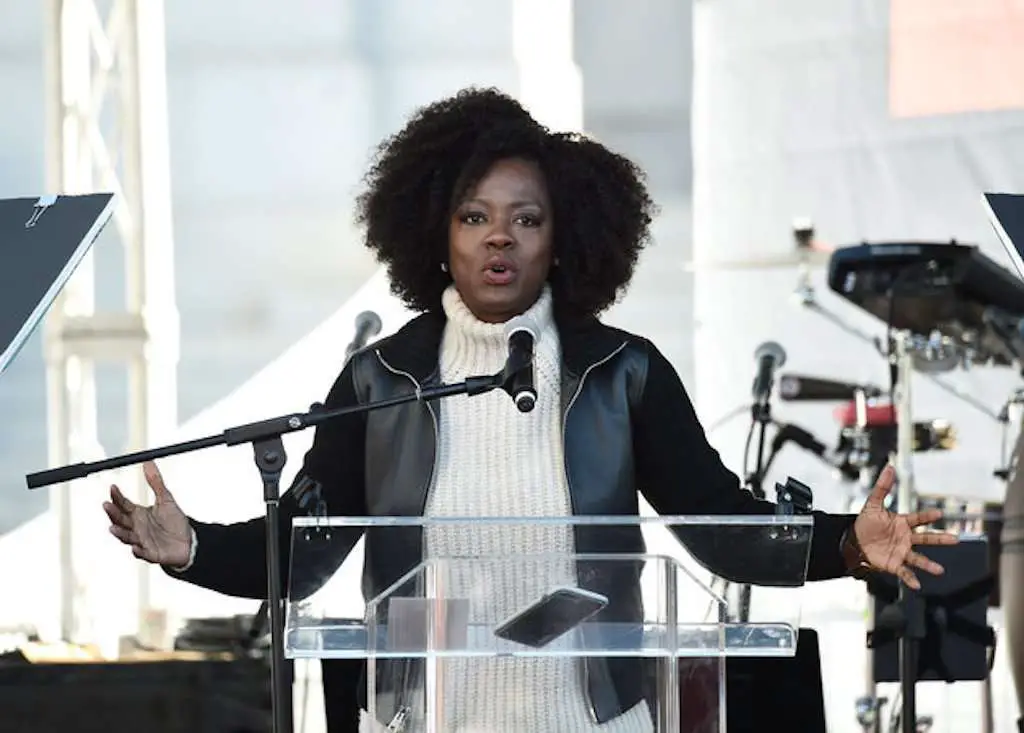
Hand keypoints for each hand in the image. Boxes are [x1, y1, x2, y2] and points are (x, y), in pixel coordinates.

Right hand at [103, 461, 191, 567]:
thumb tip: (148, 462)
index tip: (113, 487)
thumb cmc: (174, 521)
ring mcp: (142, 541)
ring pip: (126, 537)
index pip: (123, 504)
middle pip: (120, 520)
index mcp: (138, 514)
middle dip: (112, 513)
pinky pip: (142, 553)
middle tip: (106, 505)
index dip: (117, 496)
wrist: (188, 541)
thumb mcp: (166, 499)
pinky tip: (136, 547)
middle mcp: (136, 527)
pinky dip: (138, 551)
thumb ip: (155, 482)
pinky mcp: (150, 553)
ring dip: (119, 533)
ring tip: (113, 527)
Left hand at [852, 464, 957, 588]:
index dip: (927, 516)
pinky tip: (917, 585)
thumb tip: (890, 467)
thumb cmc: (865, 523)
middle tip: (955, 539)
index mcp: (902, 523)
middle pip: (926, 539)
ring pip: (918, 558)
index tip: (938, 513)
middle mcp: (905, 538)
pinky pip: (904, 572)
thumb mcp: (873, 503)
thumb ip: (882, 486)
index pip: (917, 519)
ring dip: (928, 565)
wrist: (854, 542)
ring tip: (939, 570)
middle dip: (940, 539)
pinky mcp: (894, 564)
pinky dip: (911, 579)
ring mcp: (901, 552)